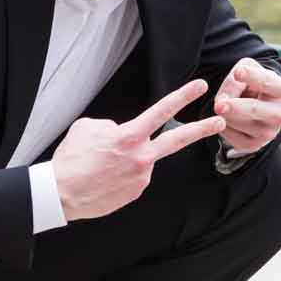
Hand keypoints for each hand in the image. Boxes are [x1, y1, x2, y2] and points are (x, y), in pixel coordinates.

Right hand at [52, 80, 225, 220]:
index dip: (183, 96)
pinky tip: (103, 176)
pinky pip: (133, 175)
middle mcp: (142, 157)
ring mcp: (141, 177)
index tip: (200, 86)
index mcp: (130, 136)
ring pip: (142, 158)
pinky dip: (121, 173)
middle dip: (202, 128)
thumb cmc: (72, 158)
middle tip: (220, 121)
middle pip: (179, 139)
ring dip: (128, 158)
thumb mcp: (88, 127)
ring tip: (100, 165)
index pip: (162, 111)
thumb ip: (113, 125)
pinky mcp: (136, 192)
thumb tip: (122, 131)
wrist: (60, 194)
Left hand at [213, 58, 280, 155]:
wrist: (258, 104)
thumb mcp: (244, 71)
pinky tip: (225, 119)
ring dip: (225, 115)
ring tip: (222, 107)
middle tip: (218, 105)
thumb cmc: (252, 82)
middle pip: (255, 110)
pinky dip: (224, 128)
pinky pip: (233, 138)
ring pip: (240, 124)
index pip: (268, 83)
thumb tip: (221, 102)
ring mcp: (270, 132)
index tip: (237, 72)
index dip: (252, 77)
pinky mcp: (255, 145)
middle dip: (236, 108)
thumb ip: (233, 81)